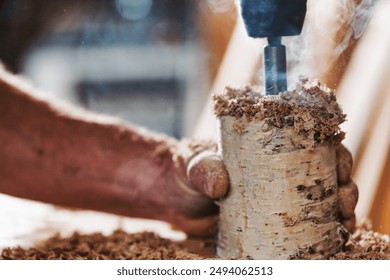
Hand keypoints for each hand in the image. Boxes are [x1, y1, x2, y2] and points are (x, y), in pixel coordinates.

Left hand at [173, 142, 357, 236]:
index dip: (333, 152)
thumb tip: (219, 184)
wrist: (174, 198)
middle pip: (322, 174)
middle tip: (345, 197)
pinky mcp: (270, 222)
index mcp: (267, 149)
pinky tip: (335, 237)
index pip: (309, 144)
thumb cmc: (186, 172)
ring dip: (340, 209)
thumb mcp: (195, 165)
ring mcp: (276, 197)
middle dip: (344, 184)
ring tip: (345, 220)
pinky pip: (303, 225)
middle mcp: (277, 172)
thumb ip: (203, 169)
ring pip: (319, 200)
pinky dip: (323, 230)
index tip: (341, 165)